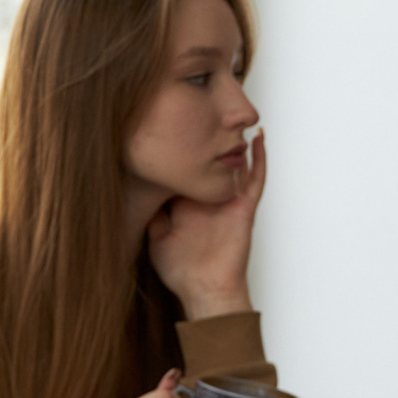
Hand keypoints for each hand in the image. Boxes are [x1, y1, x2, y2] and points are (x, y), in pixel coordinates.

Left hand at [148, 130, 263, 318]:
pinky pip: (256, 179)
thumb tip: (136, 195)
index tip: (170, 126)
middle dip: (209, 139)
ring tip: (234, 115)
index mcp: (189, 202)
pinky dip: (261, 159)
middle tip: (202, 108)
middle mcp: (209, 198)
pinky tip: (260, 138)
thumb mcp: (156, 238)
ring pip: (236, 164)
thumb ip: (151, 216)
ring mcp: (229, 201)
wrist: (203, 289)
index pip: (187, 170)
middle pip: (212, 162)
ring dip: (236, 141)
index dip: (181, 151)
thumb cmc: (181, 270)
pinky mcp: (244, 207)